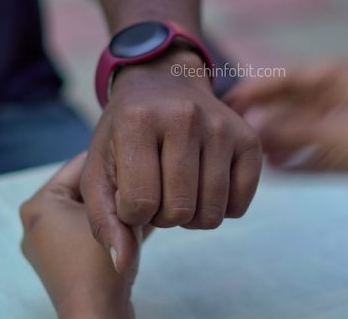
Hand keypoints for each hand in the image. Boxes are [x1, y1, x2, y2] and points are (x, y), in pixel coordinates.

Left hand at [20, 153, 137, 318]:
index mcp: (39, 205)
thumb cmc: (99, 265)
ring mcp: (49, 245)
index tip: (135, 154)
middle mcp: (38, 222)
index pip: (80, 164)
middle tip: (142, 179)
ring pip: (89, 210)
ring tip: (141, 201)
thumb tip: (131, 167)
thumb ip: (122, 186)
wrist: (98, 317)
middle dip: (114, 186)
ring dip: (114, 207)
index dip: (111, 158)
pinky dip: (108, 227)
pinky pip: (88, 231)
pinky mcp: (64, 262)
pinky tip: (137, 222)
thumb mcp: (113, 214)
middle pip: (84, 188)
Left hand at [81, 48, 261, 271]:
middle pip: (179, 211)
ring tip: (177, 189)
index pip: (138, 204)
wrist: (163, 84)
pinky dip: (220, 208)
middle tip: (156, 191)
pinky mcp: (249, 139)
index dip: (131, 213)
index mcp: (138, 121)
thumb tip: (122, 264)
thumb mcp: (99, 167)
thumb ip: (103, 218)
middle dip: (162, 215)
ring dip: (191, 216)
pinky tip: (202, 185)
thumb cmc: (125, 132)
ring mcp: (222, 126)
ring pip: (212, 214)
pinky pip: (239, 205)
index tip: (129, 194)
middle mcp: (184, 117)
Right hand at [224, 61, 347, 222]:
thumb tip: (250, 131)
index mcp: (347, 75)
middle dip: (269, 116)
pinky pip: (318, 147)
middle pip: (297, 102)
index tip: (232, 98)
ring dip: (281, 139)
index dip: (259, 88)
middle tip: (238, 124)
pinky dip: (299, 156)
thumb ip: (283, 130)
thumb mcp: (324, 131)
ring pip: (306, 126)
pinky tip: (278, 167)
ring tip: (256, 150)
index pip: (292, 76)